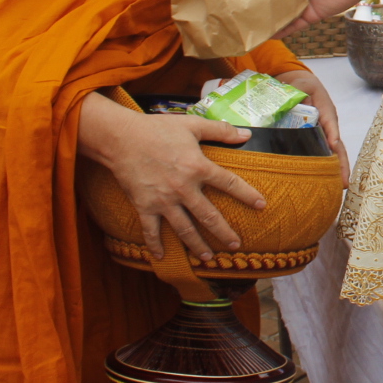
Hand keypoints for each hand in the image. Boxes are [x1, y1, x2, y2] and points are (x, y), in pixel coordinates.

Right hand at [77, 95, 266, 262]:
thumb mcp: (192, 125)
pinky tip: (161, 256)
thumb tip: (246, 134)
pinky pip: (151, 230)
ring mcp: (163, 200)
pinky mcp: (144, 206)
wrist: (121, 138)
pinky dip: (155, 245)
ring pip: (184, 229)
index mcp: (198, 167)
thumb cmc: (157, 129)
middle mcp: (183, 188)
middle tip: (236, 246)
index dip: (247, 194)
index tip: (261, 206)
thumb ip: (220, 131)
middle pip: (209, 216)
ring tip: (208, 258)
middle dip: (224, 233)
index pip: (229, 184)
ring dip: (197, 245)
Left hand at [275, 68, 347, 185]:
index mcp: (325, 109)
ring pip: (333, 152)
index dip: (332, 133)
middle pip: (337, 144)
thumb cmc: (300, 84)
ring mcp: (325, 132)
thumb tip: (294, 106)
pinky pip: (324, 152)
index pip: (329, 121)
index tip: (333, 145)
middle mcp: (328, 123)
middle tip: (345, 181)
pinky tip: (327, 181)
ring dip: (338, 168)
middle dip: (342, 162)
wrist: (299, 83)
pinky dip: (327, 166)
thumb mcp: (297, 84)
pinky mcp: (318, 138)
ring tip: (341, 186)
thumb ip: (296, 93)